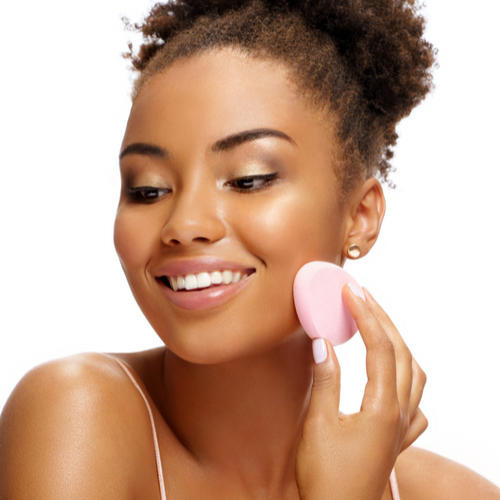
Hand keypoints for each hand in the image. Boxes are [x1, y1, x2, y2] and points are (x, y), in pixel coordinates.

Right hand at [295, 286, 426, 499]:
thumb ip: (325, 381)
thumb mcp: (318, 426)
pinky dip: (406, 375)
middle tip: (362, 296)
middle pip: (401, 352)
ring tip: (376, 323)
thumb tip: (323, 342)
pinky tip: (394, 375)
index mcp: (383, 408)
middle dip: (382, 319)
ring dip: (397, 342)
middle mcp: (400, 413)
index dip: (365, 315)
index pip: (379, 347)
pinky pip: (415, 399)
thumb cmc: (327, 478)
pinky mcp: (397, 436)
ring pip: (413, 372)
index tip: (350, 292)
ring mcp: (402, 426)